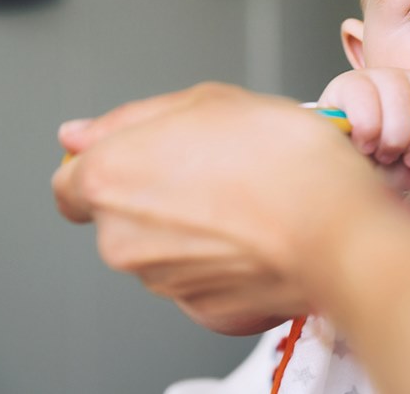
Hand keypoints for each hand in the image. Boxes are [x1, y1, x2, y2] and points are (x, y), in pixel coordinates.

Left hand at [52, 83, 395, 333]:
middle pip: (123, 216)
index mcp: (108, 178)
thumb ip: (133, 117)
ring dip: (197, 228)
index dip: (112, 164)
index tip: (149, 158)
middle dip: (162, 195)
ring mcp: (163, 280)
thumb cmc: (284, 159)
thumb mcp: (211, 99)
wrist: (338, 226)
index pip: (71, 180)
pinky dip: (226, 262)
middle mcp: (121, 237)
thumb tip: (80, 134)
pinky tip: (261, 235)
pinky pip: (205, 281)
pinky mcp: (205, 310)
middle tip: (220, 169)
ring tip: (251, 200)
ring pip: (166, 250)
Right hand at [318, 68, 409, 190]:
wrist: (341, 169)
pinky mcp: (347, 84)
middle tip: (406, 159)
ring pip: (401, 102)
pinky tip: (363, 144)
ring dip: (394, 139)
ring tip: (383, 153)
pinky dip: (368, 131)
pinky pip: (366, 101)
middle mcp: (409, 79)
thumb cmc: (381, 166)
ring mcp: (378, 77)